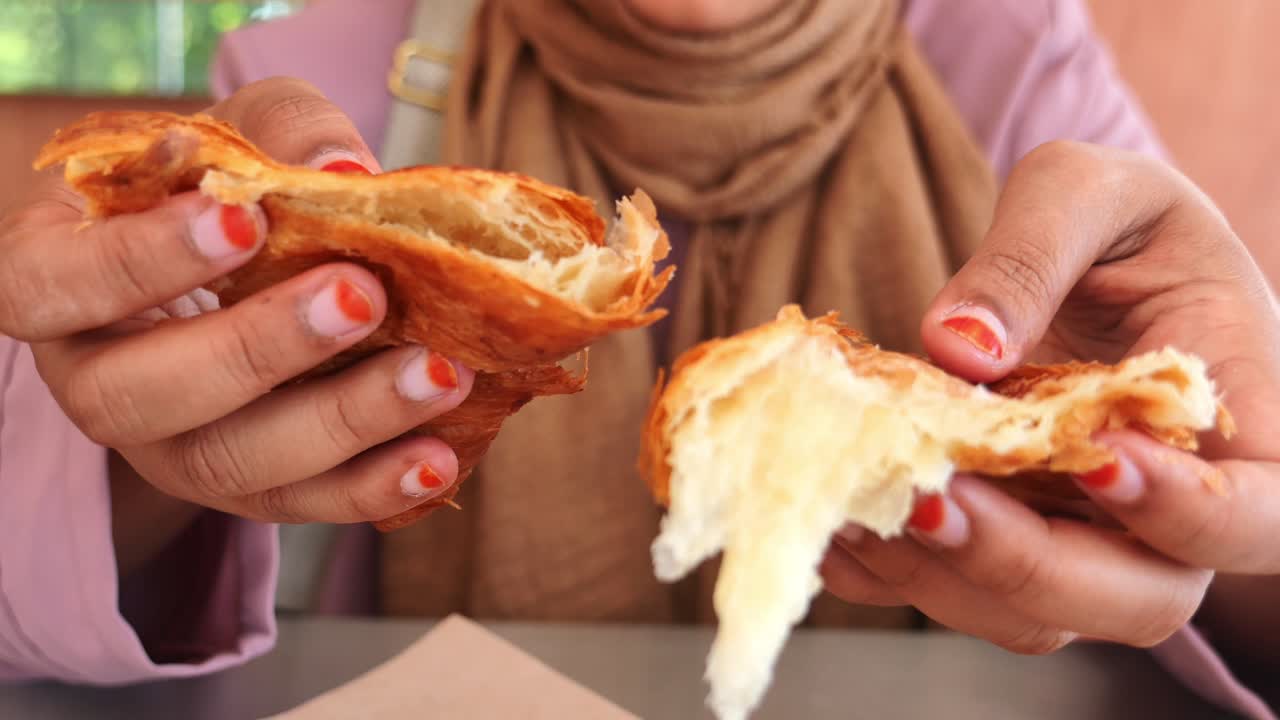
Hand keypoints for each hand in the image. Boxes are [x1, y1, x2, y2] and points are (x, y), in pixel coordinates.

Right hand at [0, 78, 472, 542]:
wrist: (249, 266)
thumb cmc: (228, 188)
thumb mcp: (245, 130)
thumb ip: (283, 131)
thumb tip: (343, 168)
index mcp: (57, 277)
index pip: (52, 283)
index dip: (139, 261)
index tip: (245, 222)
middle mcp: (96, 379)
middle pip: (137, 396)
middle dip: (257, 349)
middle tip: (360, 297)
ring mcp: (168, 449)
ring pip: (228, 464)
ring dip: (342, 422)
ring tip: (437, 374)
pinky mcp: (246, 490)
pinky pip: (298, 507)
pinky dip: (373, 487)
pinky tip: (437, 455)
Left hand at [821, 141, 1279, 656]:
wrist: (1082, 258)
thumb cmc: (1115, 219)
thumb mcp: (1088, 192)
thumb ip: (1034, 253)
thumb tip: (962, 345)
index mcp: (1233, 420)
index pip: (1258, 513)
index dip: (1188, 513)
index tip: (1096, 455)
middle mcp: (1165, 508)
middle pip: (1140, 599)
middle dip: (1031, 567)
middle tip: (934, 500)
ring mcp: (1082, 538)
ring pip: (1035, 615)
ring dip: (942, 580)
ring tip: (858, 508)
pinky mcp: (1006, 542)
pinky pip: (955, 594)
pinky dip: (889, 576)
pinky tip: (836, 522)